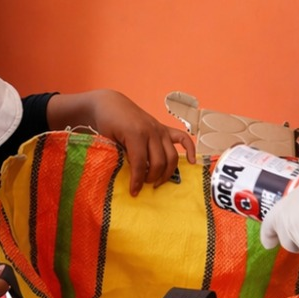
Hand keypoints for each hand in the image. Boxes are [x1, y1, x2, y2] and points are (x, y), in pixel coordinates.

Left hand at [55, 90, 196, 194]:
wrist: (111, 105)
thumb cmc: (107, 124)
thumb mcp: (109, 141)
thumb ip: (120, 157)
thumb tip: (129, 178)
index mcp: (135, 134)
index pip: (140, 163)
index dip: (137, 181)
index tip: (134, 192)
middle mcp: (151, 131)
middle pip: (159, 162)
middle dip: (152, 178)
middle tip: (144, 185)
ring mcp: (160, 130)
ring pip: (171, 156)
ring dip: (167, 172)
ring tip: (157, 181)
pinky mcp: (164, 129)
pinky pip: (183, 138)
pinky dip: (190, 149)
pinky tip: (192, 162)